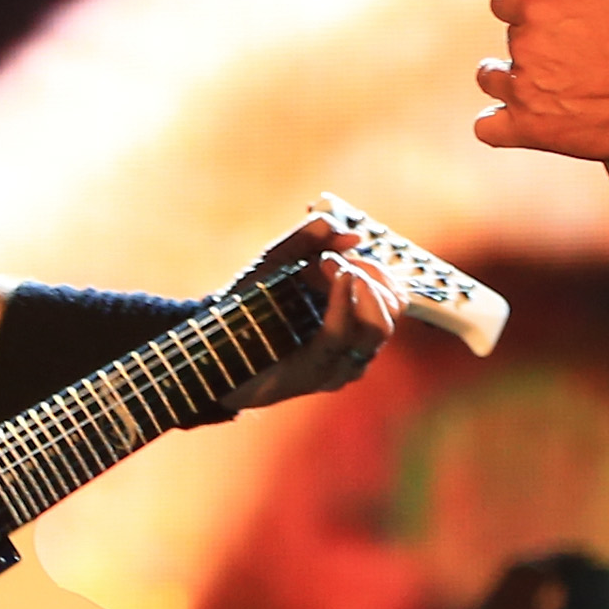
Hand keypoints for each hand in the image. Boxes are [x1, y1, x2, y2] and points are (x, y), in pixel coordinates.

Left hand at [212, 217, 404, 411]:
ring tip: (328, 265)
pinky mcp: (315, 374)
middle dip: (370, 275)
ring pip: (377, 328)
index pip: (395, 299)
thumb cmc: (250, 306)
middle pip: (393, 311)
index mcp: (354, 323)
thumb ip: (310, 240)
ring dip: (359, 286)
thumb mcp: (279, 261)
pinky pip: (339, 338)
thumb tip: (351, 234)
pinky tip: (334, 279)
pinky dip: (340, 303)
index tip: (345, 253)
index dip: (378, 270)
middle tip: (333, 259)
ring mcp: (338, 366)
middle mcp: (354, 348)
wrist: (213, 346)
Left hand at [474, 0, 608, 161]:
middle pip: (509, 40)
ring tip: (537, 86)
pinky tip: (515, 120)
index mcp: (539, 6)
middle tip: (565, 58)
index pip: (503, 1)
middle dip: (530, 45)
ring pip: (490, 78)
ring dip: (507, 80)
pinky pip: (489, 128)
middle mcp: (524, 45)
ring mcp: (523, 89)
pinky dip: (498, 124)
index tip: (540, 18)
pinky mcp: (530, 129)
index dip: (521, 8)